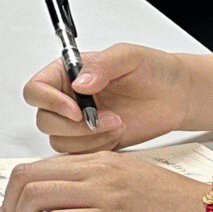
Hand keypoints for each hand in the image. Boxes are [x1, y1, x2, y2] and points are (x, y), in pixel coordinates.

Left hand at [0, 151, 210, 211]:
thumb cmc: (182, 205)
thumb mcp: (133, 180)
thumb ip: (98, 183)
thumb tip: (66, 201)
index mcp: (100, 161)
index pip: (38, 167)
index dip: (15, 191)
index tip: (10, 211)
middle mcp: (97, 171)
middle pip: (28, 178)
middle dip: (9, 206)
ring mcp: (103, 193)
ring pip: (36, 197)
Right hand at [21, 43, 188, 153]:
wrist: (176, 96)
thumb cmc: (153, 71)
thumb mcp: (128, 57)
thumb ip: (102, 65)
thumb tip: (79, 82)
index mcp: (66, 74)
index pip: (36, 90)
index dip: (49, 102)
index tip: (75, 109)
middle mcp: (67, 98)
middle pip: (44, 120)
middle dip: (73, 126)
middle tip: (102, 120)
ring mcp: (78, 122)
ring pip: (59, 140)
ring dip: (88, 138)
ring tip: (116, 124)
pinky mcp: (92, 142)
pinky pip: (79, 155)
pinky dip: (98, 148)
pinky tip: (117, 135)